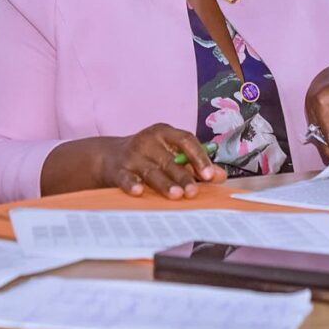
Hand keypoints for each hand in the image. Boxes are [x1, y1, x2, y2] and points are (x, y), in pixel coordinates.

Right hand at [98, 124, 226, 198]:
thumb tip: (220, 175)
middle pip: (170, 160)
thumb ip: (195, 164)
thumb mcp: (171, 153)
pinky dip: (131, 184)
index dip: (199, 157)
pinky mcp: (118, 169)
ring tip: (176, 195)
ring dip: (164, 184)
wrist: (108, 156)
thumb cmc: (148, 155)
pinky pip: (126, 177)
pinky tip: (139, 191)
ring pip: (151, 171)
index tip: (209, 175)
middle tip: (193, 192)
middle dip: (183, 177)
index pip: (186, 140)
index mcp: (165, 133)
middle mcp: (148, 141)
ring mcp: (132, 155)